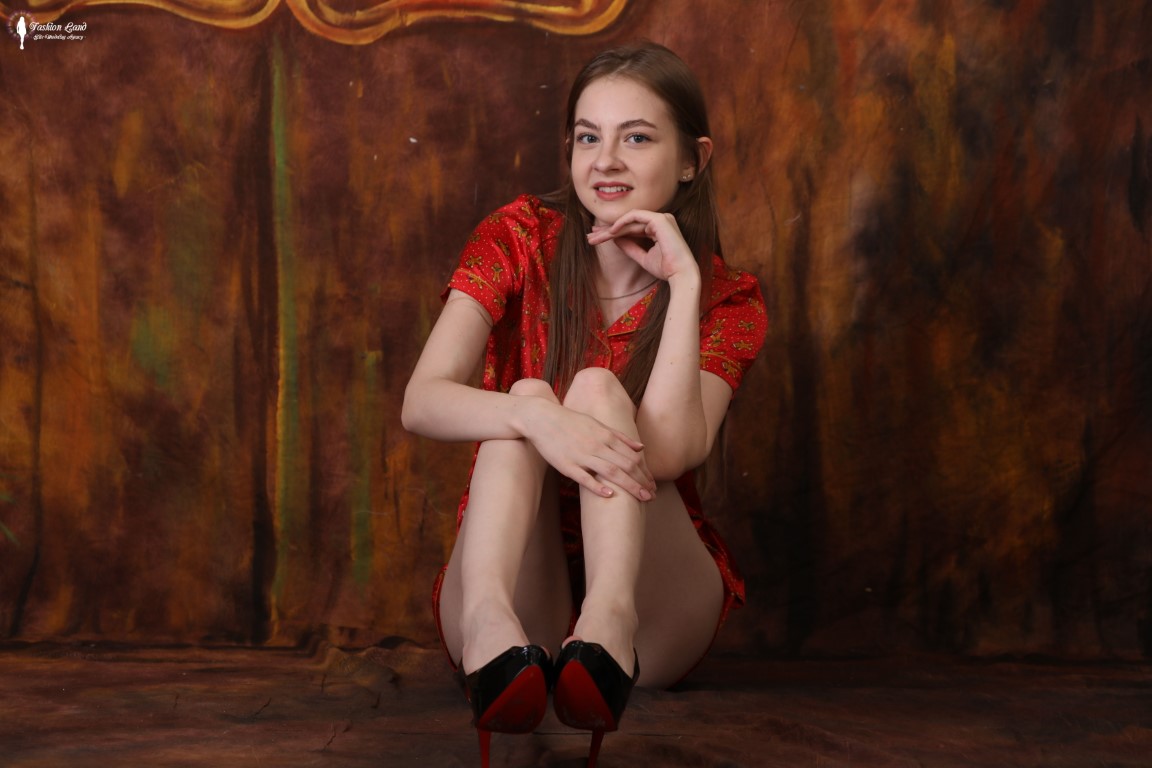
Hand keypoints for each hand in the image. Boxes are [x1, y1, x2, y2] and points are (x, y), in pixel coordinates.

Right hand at [523, 398, 654, 501]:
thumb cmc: (571, 421)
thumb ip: (619, 437)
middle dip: (642, 482)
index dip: (645, 472)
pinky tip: (610, 495)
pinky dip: (598, 486)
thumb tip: (641, 448)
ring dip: (630, 487)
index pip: (633, 457)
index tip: (653, 484)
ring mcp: (582, 456)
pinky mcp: (567, 465)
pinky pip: (585, 478)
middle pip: (627, 466)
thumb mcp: (597, 424)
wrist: (541, 418)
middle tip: (652, 496)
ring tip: (642, 498)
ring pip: (612, 472)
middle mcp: (597, 445)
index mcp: (606, 436)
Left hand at [586, 209, 698, 282]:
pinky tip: (611, 231)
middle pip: (628, 224)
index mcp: (658, 229)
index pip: (632, 228)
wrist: (681, 274)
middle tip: (590, 236)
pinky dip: (622, 222)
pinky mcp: (659, 219)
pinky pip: (635, 216)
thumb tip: (615, 239)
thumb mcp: (643, 257)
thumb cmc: (666, 268)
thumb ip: (630, 247)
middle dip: (608, 230)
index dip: (614, 233)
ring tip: (596, 236)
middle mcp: (660, 221)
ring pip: (629, 221)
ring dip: (611, 229)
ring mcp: (661, 218)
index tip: (598, 238)